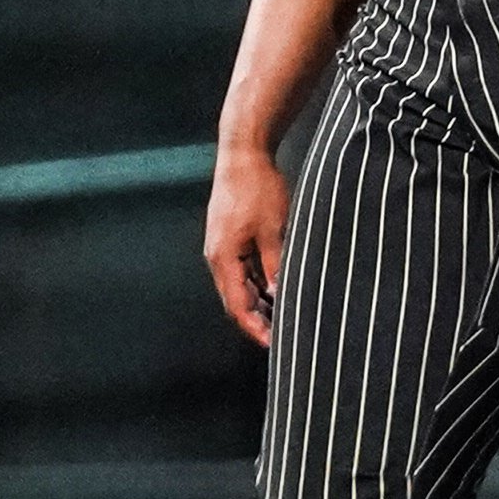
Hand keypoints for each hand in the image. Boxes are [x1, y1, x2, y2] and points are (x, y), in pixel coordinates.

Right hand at [204, 146, 291, 346]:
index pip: (237, 305)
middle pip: (234, 299)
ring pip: (238, 284)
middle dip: (256, 319)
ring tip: (281, 317)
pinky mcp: (230, 236)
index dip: (254, 327)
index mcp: (223, 257)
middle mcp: (217, 255)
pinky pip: (241, 268)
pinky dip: (256, 282)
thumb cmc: (257, 188)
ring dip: (257, 301)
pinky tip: (274, 289)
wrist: (243, 155)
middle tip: (280, 336)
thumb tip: (279, 295)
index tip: (272, 343)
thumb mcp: (273, 229)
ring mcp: (222, 245)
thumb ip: (274, 265)